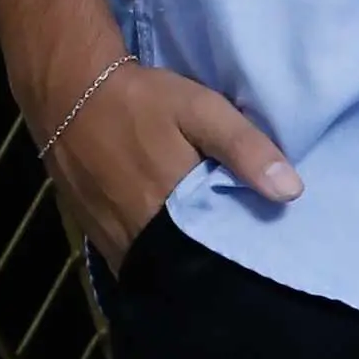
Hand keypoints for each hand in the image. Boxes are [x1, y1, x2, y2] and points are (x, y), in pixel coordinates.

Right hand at [34, 54, 300, 273]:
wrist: (67, 91)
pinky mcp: (94, 233)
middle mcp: (135, 234)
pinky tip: (172, 244)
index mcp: (167, 209)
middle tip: (240, 259)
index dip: (237, 259)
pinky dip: (153, 256)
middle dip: (209, 264)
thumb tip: (291, 192)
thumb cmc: (140, 101)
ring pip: (155, 267)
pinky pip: (131, 259)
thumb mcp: (201, 110)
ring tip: (209, 253)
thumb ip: (244, 149)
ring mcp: (110, 237)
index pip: (213, 256)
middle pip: (183, 266)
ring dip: (179, 263)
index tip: (263, 258)